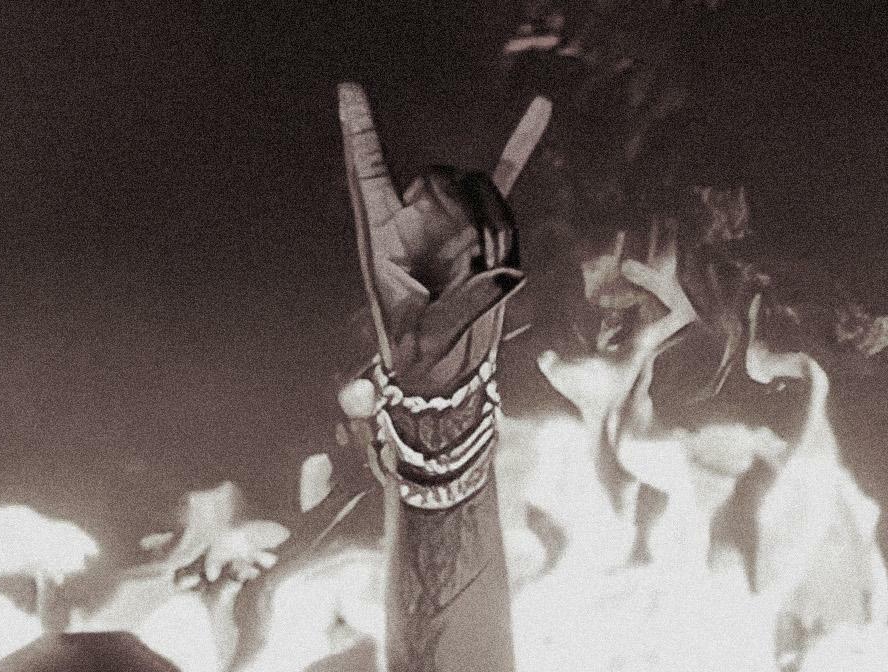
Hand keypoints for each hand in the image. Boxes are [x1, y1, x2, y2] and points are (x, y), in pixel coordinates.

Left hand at [337, 82, 548, 390]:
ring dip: (495, 225)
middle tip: (477, 262)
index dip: (358, 131)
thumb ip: (453, 313)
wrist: (440, 364)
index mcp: (383, 236)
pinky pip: (504, 180)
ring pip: (480, 187)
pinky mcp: (484, 229)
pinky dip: (520, 146)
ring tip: (491, 271)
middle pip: (440, 176)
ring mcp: (451, 219)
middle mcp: (416, 218)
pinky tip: (539, 107)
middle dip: (465, 211)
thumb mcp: (422, 340)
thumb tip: (503, 274)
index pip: (368, 173)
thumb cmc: (419, 352)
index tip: (348, 90)